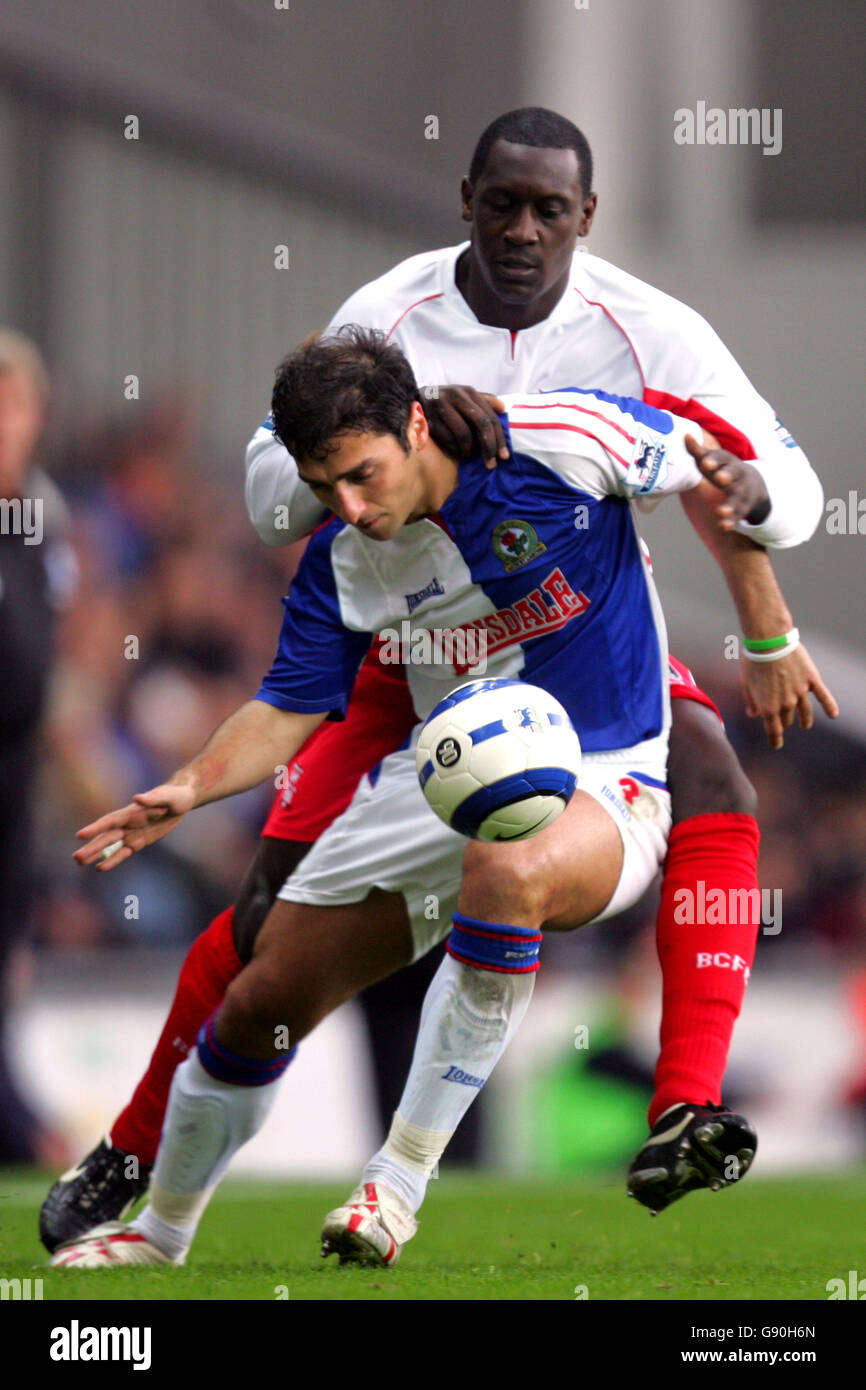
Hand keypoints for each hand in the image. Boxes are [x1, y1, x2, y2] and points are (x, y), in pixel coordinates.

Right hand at [73, 782, 196, 870]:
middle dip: (91, 847)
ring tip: (79, 862)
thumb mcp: (168, 796)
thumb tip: (137, 798)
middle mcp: (127, 823)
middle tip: (75, 858)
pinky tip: (100, 868)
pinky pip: (123, 853)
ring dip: (95, 854)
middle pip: (106, 837)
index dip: (96, 828)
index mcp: (131, 812)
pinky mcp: (139, 842)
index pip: (110, 821)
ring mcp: (132, 833)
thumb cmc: (175, 795)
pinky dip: (113, 860)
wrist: (182, 801)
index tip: (80, 835)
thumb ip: (153, 798)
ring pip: (110, 846)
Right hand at [424, 386, 508, 466]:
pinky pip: (447, 440)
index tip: (504, 456)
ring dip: (469, 450)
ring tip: (469, 455)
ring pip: (464, 434)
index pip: (490, 417)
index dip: (499, 438)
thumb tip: (503, 408)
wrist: (413, 400)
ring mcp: (441, 406)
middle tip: (491, 464)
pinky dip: (454, 449)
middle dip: (489, 447)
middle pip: (481, 424)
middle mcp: (456, 396)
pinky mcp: (428, 419)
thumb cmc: (445, 403)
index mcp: (468, 392)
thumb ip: (483, 401)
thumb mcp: (464, 398)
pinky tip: (455, 451)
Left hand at [686, 435, 769, 529]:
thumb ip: (698, 451)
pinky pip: (738, 515)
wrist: (754, 484)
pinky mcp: (743, 508)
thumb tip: (685, 435)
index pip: (723, 458)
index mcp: (728, 462)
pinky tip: (724, 526)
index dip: (714, 460)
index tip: (705, 462)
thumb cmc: (723, 469)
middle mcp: (738, 475)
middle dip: (727, 475)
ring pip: (738, 498)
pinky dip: (731, 521)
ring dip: (730, 505)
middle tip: (720, 478)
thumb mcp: (713, 461)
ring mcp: (743, 492)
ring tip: (721, 511)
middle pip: (735, 474)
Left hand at [740, 643, 838, 749]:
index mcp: (768, 707)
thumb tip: (753, 714)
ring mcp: (801, 692)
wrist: (769, 642)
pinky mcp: (811, 680)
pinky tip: (833, 715)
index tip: (776, 745)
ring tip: (805, 725)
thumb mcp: (746, 684)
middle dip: (785, 722)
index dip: (775, 740)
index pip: (774, 731)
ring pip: (804, 712)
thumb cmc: (753, 662)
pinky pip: (823, 696)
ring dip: (805, 720)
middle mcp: (786, 703)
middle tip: (784, 723)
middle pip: (787, 719)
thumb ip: (751, 701)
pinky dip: (829, 706)